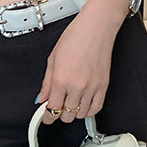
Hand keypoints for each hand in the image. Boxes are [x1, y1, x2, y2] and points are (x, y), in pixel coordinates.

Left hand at [37, 4, 122, 124]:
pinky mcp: (103, 86)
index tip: (46, 118)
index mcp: (61, 79)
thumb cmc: (75, 37)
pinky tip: (83, 105)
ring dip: (74, 113)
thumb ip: (47, 82)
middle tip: (57, 108)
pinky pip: (96, 108)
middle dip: (59, 114)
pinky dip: (88, 111)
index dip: (47, 117)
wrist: (96, 27)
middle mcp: (76, 86)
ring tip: (70, 104)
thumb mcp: (52, 58)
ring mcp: (92, 87)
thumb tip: (42, 98)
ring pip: (81, 114)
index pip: (52, 109)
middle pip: (66, 115)